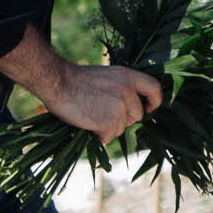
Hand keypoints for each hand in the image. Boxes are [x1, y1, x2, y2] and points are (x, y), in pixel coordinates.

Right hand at [41, 60, 162, 143]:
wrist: (57, 82)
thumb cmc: (75, 80)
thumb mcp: (106, 76)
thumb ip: (121, 89)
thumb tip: (127, 109)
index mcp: (128, 76)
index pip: (154, 88)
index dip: (154, 102)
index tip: (148, 109)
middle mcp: (128, 90)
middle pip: (136, 116)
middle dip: (122, 119)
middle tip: (100, 111)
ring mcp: (120, 106)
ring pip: (121, 128)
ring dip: (107, 127)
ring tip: (90, 114)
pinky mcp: (110, 121)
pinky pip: (109, 136)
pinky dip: (98, 135)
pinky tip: (86, 122)